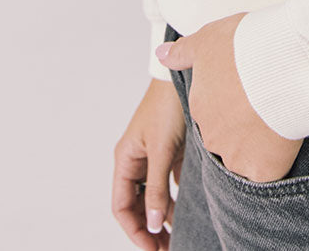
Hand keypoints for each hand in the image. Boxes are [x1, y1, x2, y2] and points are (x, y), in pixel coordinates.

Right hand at [112, 77, 185, 248]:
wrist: (185, 75)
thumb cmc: (168, 106)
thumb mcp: (161, 150)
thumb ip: (156, 188)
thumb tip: (152, 223)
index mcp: (125, 159)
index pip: (121, 206)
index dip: (134, 230)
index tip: (152, 248)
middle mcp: (136, 160)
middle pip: (136, 205)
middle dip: (148, 229)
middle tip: (166, 249)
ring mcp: (153, 157)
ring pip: (153, 197)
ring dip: (162, 218)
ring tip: (176, 238)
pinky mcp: (170, 152)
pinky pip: (168, 184)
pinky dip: (175, 200)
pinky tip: (187, 212)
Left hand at [157, 11, 304, 183]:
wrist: (282, 65)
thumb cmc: (247, 46)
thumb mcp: (209, 39)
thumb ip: (184, 52)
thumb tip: (161, 55)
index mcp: (199, 105)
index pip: (210, 112)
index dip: (231, 102)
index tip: (246, 91)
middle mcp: (211, 134)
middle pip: (224, 138)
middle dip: (241, 127)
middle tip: (263, 105)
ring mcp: (234, 155)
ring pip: (242, 157)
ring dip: (256, 144)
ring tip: (277, 119)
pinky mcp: (260, 170)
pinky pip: (264, 172)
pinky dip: (273, 161)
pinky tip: (284, 141)